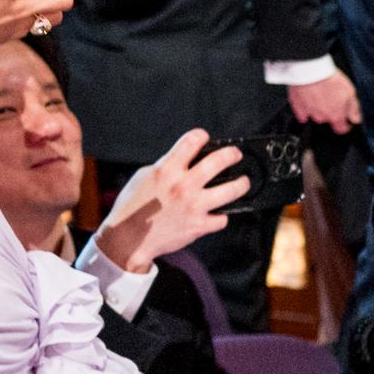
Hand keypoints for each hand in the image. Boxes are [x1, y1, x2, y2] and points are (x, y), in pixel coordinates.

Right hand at [93, 129, 246, 270]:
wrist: (130, 237)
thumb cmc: (134, 207)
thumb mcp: (145, 177)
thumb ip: (166, 166)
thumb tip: (185, 159)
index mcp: (167, 170)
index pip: (191, 142)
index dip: (201, 136)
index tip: (206, 137)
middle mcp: (183, 185)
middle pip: (218, 162)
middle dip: (231, 154)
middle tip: (236, 154)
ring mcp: (194, 206)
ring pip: (231, 190)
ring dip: (241, 184)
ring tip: (243, 182)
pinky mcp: (199, 225)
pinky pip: (222, 218)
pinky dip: (222, 216)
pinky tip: (219, 214)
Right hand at [287, 72, 360, 132]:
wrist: (309, 70)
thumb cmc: (329, 79)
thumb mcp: (350, 92)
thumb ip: (353, 109)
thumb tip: (355, 120)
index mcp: (335, 116)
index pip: (341, 129)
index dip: (345, 125)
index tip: (345, 120)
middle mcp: (321, 117)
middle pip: (328, 119)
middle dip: (330, 112)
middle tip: (331, 97)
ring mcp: (308, 112)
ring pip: (315, 114)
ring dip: (318, 108)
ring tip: (319, 94)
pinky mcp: (296, 106)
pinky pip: (302, 112)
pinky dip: (305, 107)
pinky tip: (308, 98)